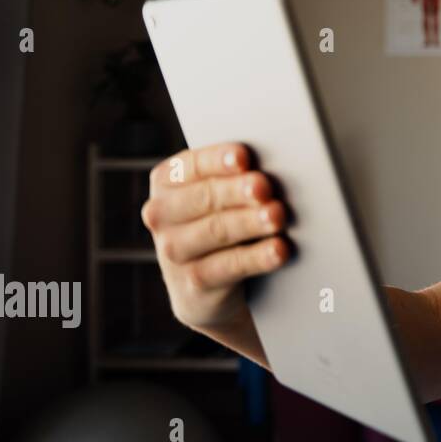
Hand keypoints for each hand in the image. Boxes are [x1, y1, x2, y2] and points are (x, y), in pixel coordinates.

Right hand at [140, 143, 290, 331]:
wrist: (208, 284)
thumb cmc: (222, 220)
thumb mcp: (222, 195)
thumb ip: (237, 175)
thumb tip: (276, 162)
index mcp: (167, 181)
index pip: (192, 165)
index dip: (218, 160)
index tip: (243, 157)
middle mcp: (161, 214)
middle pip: (205, 197)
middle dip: (238, 191)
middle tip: (265, 187)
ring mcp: (172, 251)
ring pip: (216, 231)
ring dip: (250, 222)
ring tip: (277, 216)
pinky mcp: (193, 283)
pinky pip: (228, 267)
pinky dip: (257, 257)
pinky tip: (279, 250)